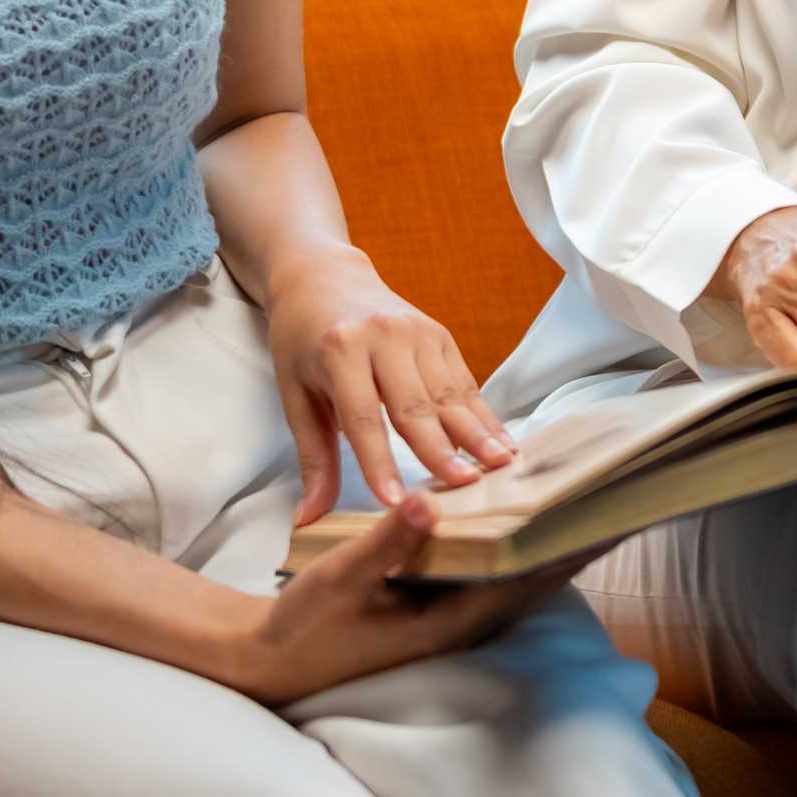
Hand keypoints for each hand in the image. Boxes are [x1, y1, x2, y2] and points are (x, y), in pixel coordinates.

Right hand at [216, 499, 579, 703]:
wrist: (272, 660)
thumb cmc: (305, 624)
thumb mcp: (341, 577)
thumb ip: (386, 542)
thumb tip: (430, 501)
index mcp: (446, 623)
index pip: (525, 582)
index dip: (568, 549)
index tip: (607, 517)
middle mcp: (459, 624)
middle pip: (534, 580)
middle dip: (575, 542)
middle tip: (620, 499)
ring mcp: (450, 619)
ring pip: (517, 579)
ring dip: (551, 544)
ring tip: (589, 503)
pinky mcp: (437, 609)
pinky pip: (492, 575)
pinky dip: (517, 547)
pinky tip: (526, 517)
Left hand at [265, 247, 515, 524]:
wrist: (324, 276)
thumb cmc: (302, 342)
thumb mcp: (295, 395)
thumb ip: (312, 458)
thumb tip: (308, 519)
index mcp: (339, 350)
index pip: (362, 417)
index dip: (378, 462)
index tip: (394, 502)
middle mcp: (383, 336)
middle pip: (415, 404)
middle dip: (442, 449)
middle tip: (465, 487)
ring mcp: (417, 331)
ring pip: (449, 392)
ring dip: (476, 432)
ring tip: (499, 465)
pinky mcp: (439, 334)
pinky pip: (463, 380)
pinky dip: (483, 414)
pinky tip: (501, 441)